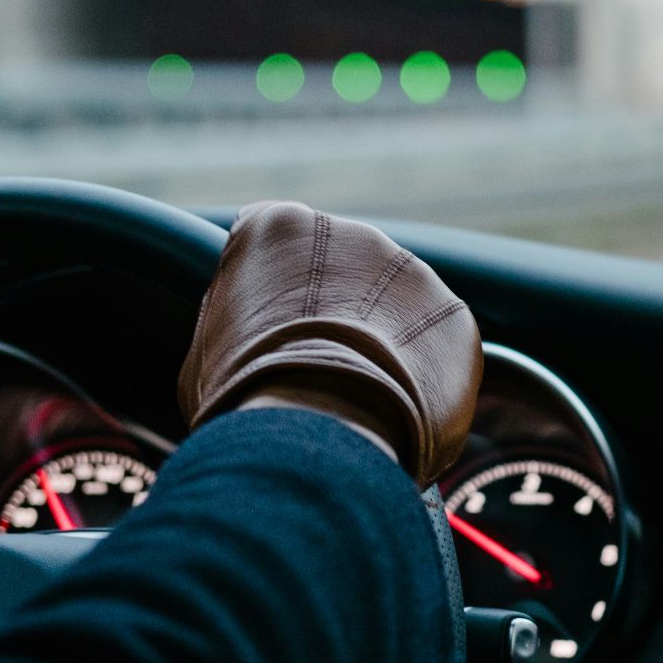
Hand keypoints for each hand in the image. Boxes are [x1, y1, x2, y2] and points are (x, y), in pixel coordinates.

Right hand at [178, 202, 482, 486]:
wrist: (317, 435)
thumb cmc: (244, 398)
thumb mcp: (207, 349)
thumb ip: (234, 318)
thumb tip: (245, 327)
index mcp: (279, 228)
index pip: (278, 248)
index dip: (276, 298)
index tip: (273, 337)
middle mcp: (353, 234)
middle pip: (346, 274)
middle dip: (337, 318)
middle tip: (320, 375)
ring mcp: (413, 274)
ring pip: (397, 309)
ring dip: (384, 346)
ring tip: (360, 403)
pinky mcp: (454, 320)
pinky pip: (438, 350)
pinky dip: (423, 381)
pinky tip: (396, 415)